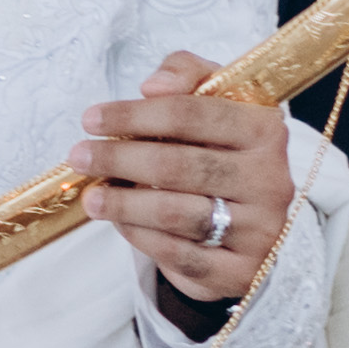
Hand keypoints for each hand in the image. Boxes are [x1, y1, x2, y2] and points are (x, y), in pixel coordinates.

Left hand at [80, 55, 294, 303]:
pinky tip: (119, 222)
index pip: (191, 114)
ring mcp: (258, 230)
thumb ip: (187, 75)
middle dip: (119, 158)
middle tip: (79, 156)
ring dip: (123, 203)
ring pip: (176, 213)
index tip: (91, 119)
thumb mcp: (218, 103)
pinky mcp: (240, 272)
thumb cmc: (227, 153)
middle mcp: (269, 180)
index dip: (134, 115)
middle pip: (179, 165)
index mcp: (265, 130)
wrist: (260, 225)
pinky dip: (140, 237)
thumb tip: (153, 87)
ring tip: (92, 196)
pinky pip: (179, 254)